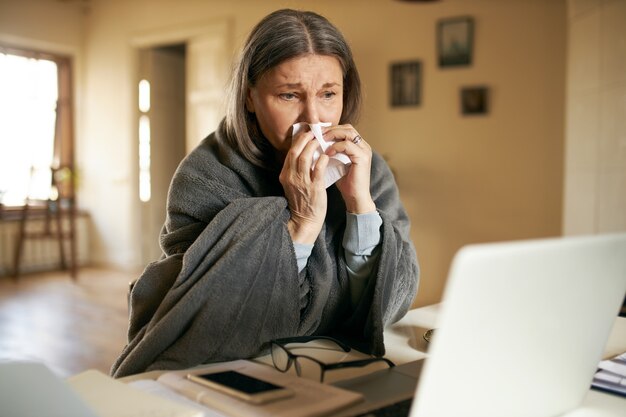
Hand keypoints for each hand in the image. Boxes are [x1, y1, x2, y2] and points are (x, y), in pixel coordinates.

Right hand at [280, 129, 329, 243]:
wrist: (305, 220)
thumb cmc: (302, 202)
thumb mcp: (293, 184)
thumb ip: (296, 170)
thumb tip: (304, 154)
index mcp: (285, 175)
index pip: (290, 153)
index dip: (298, 141)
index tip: (306, 133)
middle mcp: (291, 177)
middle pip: (295, 152)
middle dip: (304, 139)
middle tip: (314, 132)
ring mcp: (302, 182)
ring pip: (305, 158)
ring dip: (313, 146)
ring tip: (321, 140)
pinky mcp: (314, 188)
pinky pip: (317, 169)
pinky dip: (322, 159)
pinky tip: (327, 155)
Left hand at [323, 125, 375, 213]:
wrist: (355, 199)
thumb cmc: (345, 183)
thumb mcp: (336, 163)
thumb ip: (331, 152)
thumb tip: (315, 143)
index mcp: (358, 146)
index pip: (345, 130)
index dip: (331, 129)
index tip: (317, 133)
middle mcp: (364, 146)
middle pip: (347, 128)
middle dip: (330, 129)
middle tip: (317, 134)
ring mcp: (365, 151)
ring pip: (348, 133)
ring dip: (332, 135)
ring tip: (320, 141)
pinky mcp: (363, 158)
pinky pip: (347, 145)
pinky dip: (335, 147)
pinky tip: (327, 153)